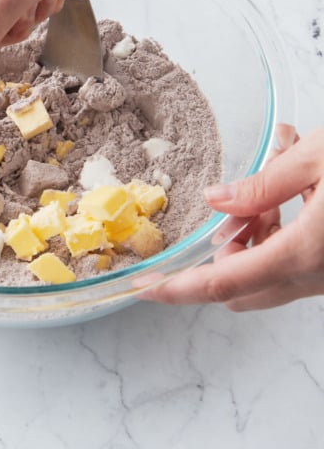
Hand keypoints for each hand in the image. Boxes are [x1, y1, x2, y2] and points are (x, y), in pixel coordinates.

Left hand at [141, 125, 323, 310]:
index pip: (224, 282)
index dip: (176, 287)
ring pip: (267, 275)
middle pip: (241, 288)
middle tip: (226, 209)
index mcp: (304, 253)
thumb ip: (262, 184)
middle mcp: (316, 276)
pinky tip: (287, 197)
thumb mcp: (317, 160)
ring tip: (268, 190)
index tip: (142, 285)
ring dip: (253, 240)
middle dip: (220, 253)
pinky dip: (278, 238)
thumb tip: (216, 200)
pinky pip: (292, 265)